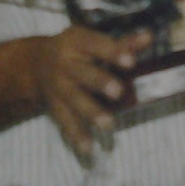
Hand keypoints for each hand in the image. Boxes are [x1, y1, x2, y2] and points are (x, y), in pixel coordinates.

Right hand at [28, 26, 150, 155]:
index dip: (114, 52)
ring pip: (74, 99)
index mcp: (77, 41)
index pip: (97, 44)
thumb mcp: (94, 41)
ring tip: (108, 125)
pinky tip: (88, 148)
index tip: (131, 61)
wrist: (34, 64)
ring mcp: (58, 86)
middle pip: (83, 73)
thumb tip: (149, 37)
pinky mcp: (54, 106)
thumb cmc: (77, 50)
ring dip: (91, 112)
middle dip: (100, 82)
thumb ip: (123, 43)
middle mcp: (65, 63)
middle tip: (118, 92)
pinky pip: (65, 121)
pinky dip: (76, 135)